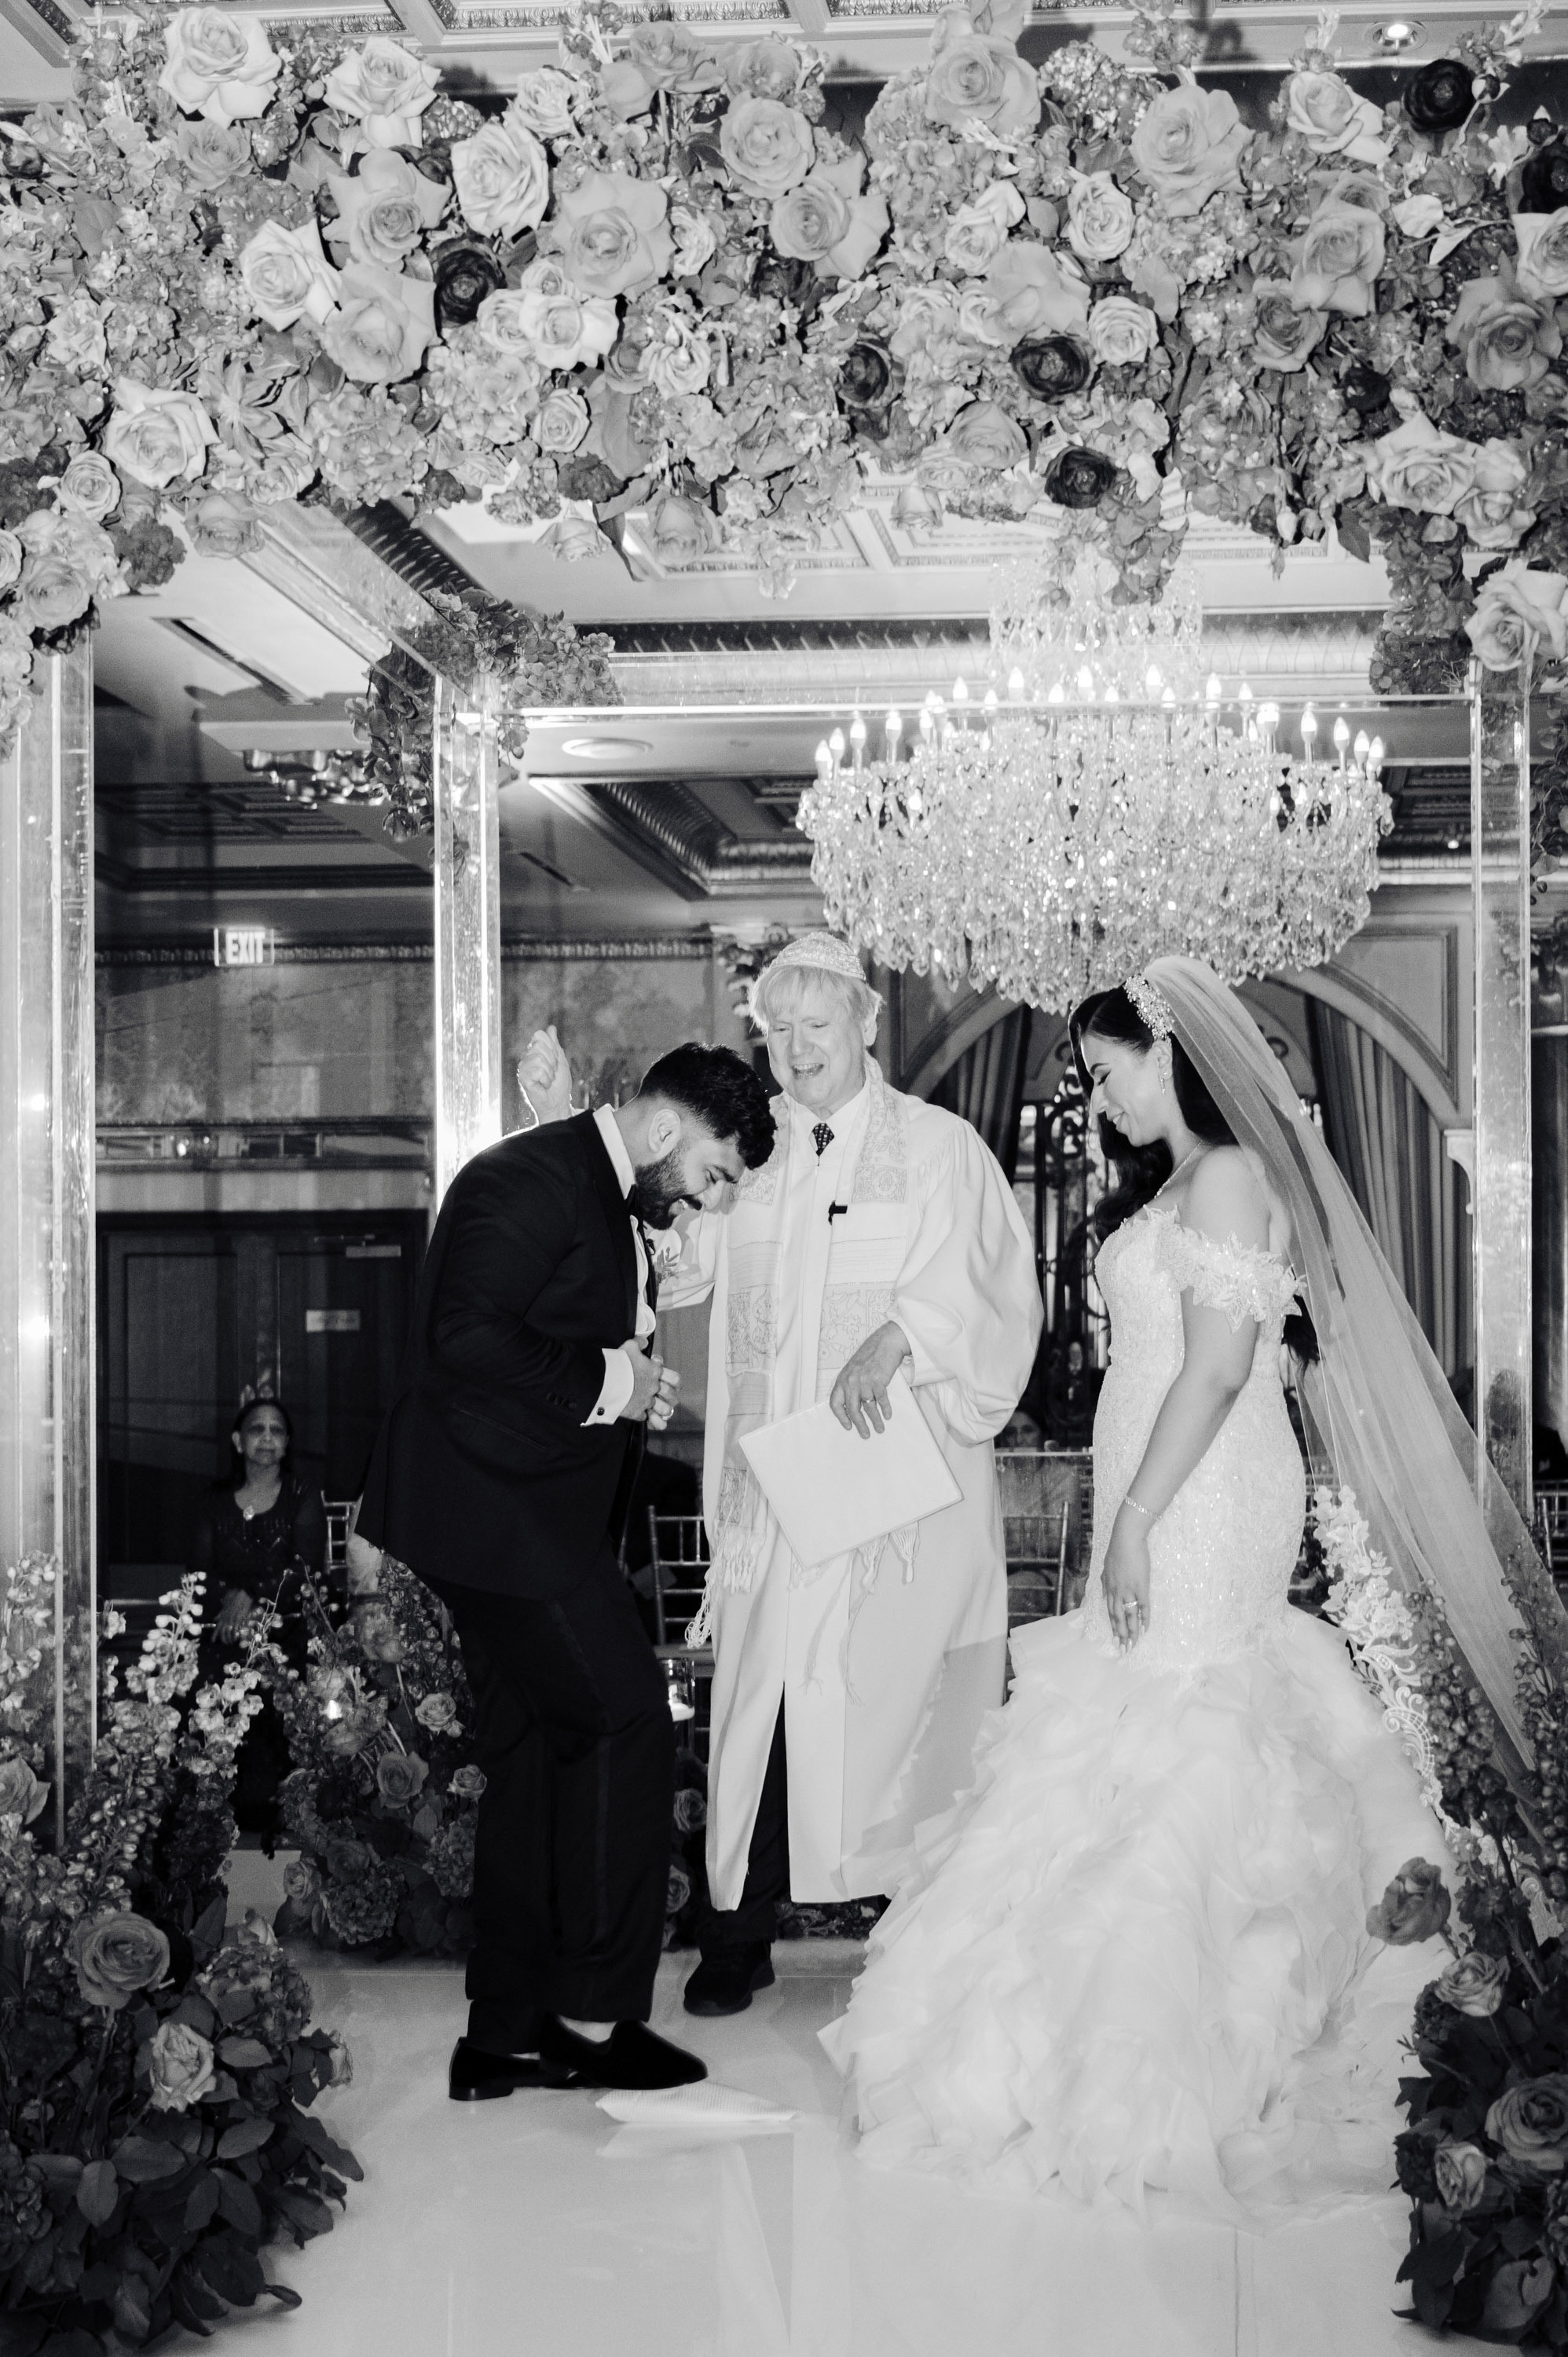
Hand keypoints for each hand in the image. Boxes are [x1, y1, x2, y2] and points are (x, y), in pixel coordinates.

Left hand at [215, 1589, 252, 1642]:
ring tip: (230, 1642)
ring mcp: (233, 1618)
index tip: (212, 1641)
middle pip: (222, 1631)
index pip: (217, 1627)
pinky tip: (236, 1638)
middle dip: (223, 1639)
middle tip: (225, 1643)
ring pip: (228, 1631)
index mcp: (223, 1615)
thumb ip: (220, 1613)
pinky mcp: (239, 1618)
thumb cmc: (235, 1598)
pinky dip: (235, 1634)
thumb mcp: (225, 1605)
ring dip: (229, 1638)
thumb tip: (215, 1618)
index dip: (214, 1634)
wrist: (243, 1593)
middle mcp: (226, 1618)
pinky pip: (235, 1629)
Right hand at [517, 1026, 573, 1126]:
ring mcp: (523, 1067)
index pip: (539, 1035)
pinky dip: (545, 1079)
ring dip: (549, 1071)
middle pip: (538, 1045)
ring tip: (548, 1080)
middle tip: (552, 1072)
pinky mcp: (522, 1078)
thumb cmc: (559, 1083)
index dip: (552, 1047)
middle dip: (552, 1060)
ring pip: (538, 1058)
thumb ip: (554, 1044)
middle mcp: (526, 1057)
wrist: (558, 1101)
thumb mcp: (560, 1060)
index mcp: (534, 1051)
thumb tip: (551, 1028)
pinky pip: (536, 1070)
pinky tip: (544, 1085)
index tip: (555, 1061)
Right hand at [619, 1345, 678, 1428]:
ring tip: (658, 1409)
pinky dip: (646, 1417)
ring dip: (662, 1410)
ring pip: (664, 1410)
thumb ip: (639, 1342)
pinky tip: (643, 1415)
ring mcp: (646, 1401)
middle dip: (671, 1398)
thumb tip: (644, 1341)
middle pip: (672, 1396)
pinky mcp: (636, 1412)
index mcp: (655, 1371)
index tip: (669, 1382)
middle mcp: (654, 1387)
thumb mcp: (629, 1346)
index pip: (675, 1379)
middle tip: (666, 1397)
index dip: (673, 1382)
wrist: (603, 1380)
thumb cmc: (617, 1362)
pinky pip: (646, 1419)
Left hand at [829, 1321, 911, 1438]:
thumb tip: (852, 1406)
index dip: (840, 1417)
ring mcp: (864, 1381)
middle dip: (860, 1425)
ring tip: (880, 1428)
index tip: (847, 1426)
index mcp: (842, 1379)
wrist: (885, 1343)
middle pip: (853, 1409)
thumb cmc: (870, 1356)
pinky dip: (885, 1409)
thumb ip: (850, 1385)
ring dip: (875, 1420)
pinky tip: (888, 1415)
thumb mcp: (853, 1370)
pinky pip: (881, 1400)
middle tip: (865, 1434)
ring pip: (868, 1407)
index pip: (835, 1403)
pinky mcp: (878, 1380)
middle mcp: (851, 1381)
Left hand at [1101, 1510, 1150, 1652]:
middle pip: (1117, 1618)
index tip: (1115, 1638)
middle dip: (1120, 1635)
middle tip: (1123, 1649)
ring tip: (1134, 1644)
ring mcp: (1128, 1590)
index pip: (1110, 1612)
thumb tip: (1103, 1588)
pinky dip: (1144, 1618)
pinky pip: (1143, 1606)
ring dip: (1132, 1632)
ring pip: (1129, 1616)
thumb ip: (1105, 1579)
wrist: (1126, 1539)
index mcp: (1108, 1587)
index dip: (1113, 1626)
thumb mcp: (1107, 1566)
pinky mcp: (1141, 1586)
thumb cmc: (1117, 1549)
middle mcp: (1116, 1592)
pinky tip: (1146, 1628)